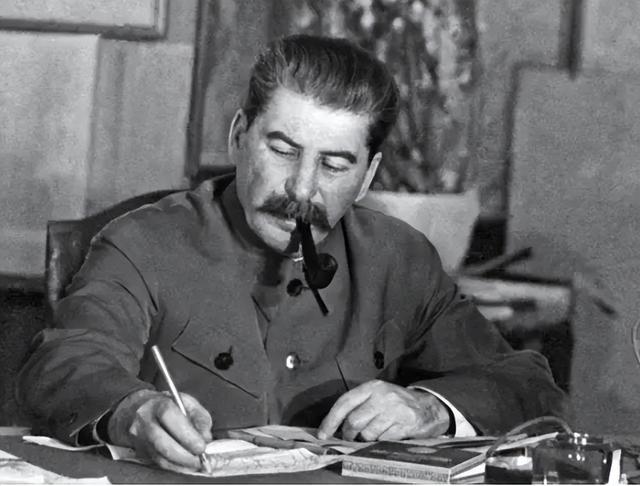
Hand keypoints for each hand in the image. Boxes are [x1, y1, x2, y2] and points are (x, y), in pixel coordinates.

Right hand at [108, 389, 212, 471]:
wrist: (140, 410)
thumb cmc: (168, 406)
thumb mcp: (188, 403)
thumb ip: (200, 418)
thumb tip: (206, 437)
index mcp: (158, 404)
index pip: (169, 417)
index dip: (187, 434)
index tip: (202, 446)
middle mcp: (145, 421)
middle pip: (162, 442)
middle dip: (184, 454)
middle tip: (200, 459)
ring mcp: (140, 438)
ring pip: (159, 456)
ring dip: (181, 463)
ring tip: (196, 464)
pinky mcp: (140, 451)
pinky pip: (158, 463)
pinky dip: (175, 467)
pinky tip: (186, 466)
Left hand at [317, 380, 449, 440]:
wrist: (428, 407)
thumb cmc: (396, 402)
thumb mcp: (377, 394)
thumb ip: (358, 405)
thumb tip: (334, 425)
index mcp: (372, 386)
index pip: (345, 402)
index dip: (330, 420)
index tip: (322, 434)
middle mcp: (382, 396)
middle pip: (354, 421)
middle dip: (348, 434)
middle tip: (349, 438)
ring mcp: (395, 410)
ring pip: (368, 433)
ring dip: (365, 439)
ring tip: (371, 434)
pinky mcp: (405, 424)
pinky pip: (383, 440)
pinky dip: (379, 442)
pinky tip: (385, 435)